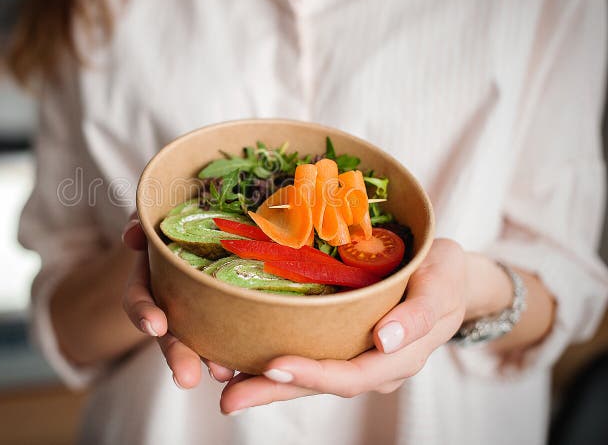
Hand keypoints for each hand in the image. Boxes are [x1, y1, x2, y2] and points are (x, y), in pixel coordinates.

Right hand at [121, 214, 235, 387]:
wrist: (212, 219)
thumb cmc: (177, 216)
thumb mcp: (156, 215)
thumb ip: (143, 221)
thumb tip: (133, 235)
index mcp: (151, 279)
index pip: (139, 300)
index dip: (143, 313)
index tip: (156, 325)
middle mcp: (172, 302)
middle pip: (170, 334)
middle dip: (177, 355)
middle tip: (187, 377)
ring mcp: (198, 311)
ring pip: (200, 340)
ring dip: (209, 359)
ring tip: (224, 375)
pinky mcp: (228, 313)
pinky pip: (230, 334)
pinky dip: (236, 348)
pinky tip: (249, 363)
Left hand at [219, 239, 468, 414]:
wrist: (445, 274)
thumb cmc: (444, 273)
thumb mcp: (443, 283)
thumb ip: (420, 314)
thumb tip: (384, 341)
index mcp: (398, 357)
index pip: (352, 374)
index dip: (313, 374)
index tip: (274, 365)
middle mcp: (371, 364)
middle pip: (319, 384)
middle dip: (272, 391)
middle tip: (228, 396)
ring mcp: (354, 356)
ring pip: (307, 376)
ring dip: (264, 383)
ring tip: (222, 382)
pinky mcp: (339, 341)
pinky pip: (306, 355)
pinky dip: (273, 360)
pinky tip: (240, 356)